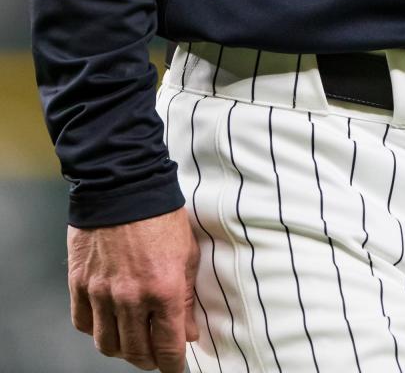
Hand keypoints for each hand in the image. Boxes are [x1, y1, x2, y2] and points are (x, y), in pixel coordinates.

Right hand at [67, 207, 200, 370]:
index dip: (173, 363)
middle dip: (149, 359)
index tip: (176, 365)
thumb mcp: (187, 253)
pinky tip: (108, 322)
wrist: (123, 184)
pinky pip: (84, 324)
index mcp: (163, 290)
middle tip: (156, 354)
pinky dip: (96, 329)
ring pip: (108, 345)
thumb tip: (189, 331)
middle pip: (136, 352)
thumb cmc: (161, 215)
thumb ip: (187, 297)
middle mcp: (130, 298)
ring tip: (132, 342)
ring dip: (122, 350)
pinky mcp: (79, 284)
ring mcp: (101, 293)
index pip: (167, 347)